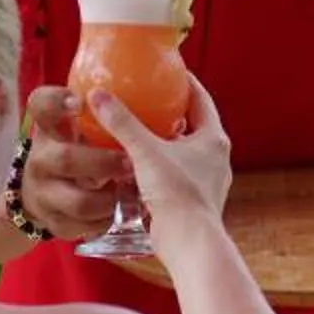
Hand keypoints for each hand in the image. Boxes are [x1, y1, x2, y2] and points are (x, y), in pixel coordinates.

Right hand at [19, 85, 126, 240]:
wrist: (48, 201)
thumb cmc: (81, 156)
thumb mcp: (87, 133)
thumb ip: (108, 119)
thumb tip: (140, 96)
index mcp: (51, 128)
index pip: (41, 104)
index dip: (56, 101)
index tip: (80, 102)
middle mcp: (42, 157)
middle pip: (66, 158)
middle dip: (103, 163)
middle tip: (129, 164)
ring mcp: (44, 193)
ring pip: (79, 201)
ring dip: (111, 198)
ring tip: (129, 192)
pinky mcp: (54, 223)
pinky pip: (86, 226)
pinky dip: (108, 220)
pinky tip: (117, 211)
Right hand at [81, 74, 232, 228]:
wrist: (188, 243)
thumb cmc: (177, 194)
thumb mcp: (146, 152)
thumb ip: (123, 124)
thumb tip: (99, 95)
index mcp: (213, 138)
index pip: (200, 98)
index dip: (184, 81)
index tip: (168, 70)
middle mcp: (215, 157)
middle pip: (193, 124)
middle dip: (170, 113)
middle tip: (146, 99)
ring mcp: (207, 180)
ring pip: (183, 151)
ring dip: (163, 142)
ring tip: (137, 131)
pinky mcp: (193, 200)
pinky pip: (176, 174)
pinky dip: (159, 166)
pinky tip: (136, 166)